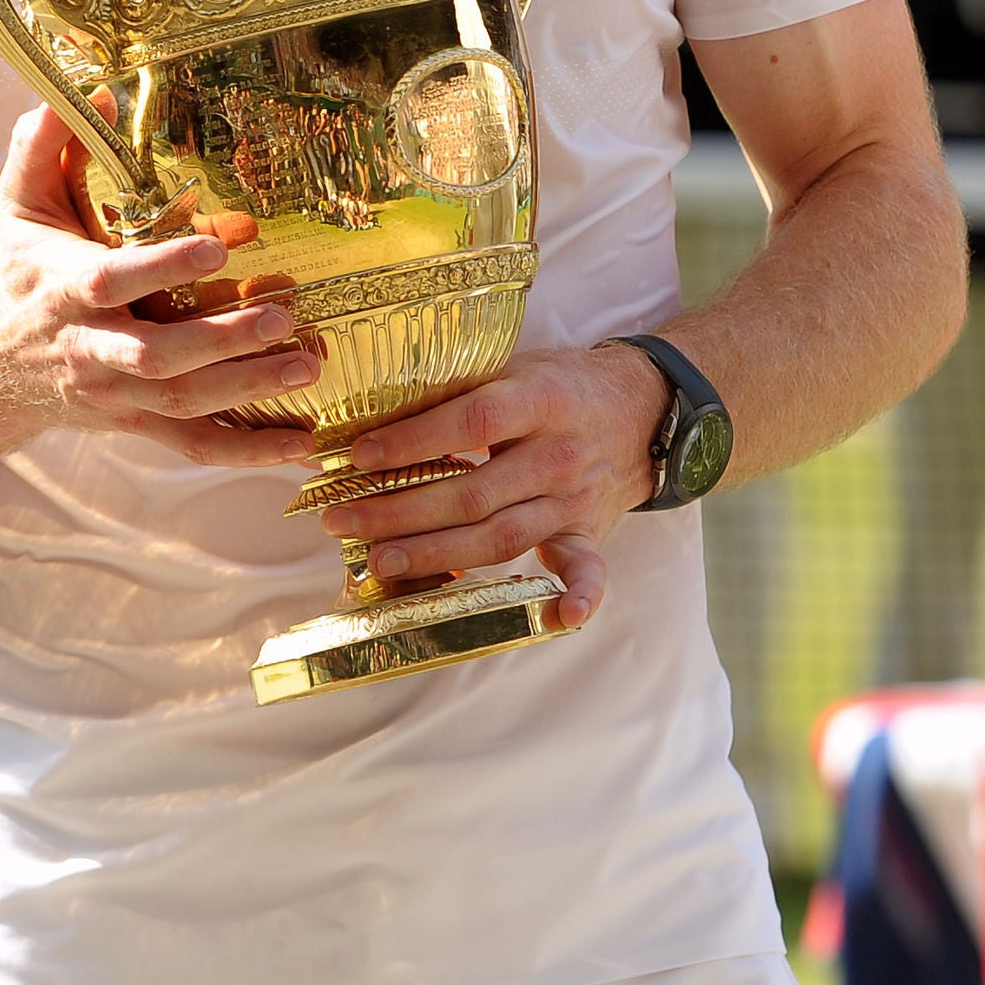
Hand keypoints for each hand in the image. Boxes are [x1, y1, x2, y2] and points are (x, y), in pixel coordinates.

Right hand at [0, 106, 319, 465]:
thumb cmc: (21, 272)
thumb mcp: (21, 205)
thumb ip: (47, 146)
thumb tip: (90, 91)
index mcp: (65, 290)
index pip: (115, 282)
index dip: (164, 267)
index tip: (221, 246)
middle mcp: (90, 349)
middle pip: (156, 356)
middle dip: (221, 341)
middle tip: (285, 318)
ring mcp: (115, 394)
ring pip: (182, 403)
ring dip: (248, 389)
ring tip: (309, 366)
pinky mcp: (136, 423)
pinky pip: (194, 445)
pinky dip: (248, 451)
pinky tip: (303, 443)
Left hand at [314, 344, 671, 627]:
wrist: (643, 406)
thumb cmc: (560, 385)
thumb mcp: (514, 367)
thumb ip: (458, 389)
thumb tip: (370, 414)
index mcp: (542, 399)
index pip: (472, 420)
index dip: (414, 441)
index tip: (360, 457)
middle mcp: (560, 453)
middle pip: (474, 492)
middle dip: (400, 512)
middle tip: (341, 520)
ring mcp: (576, 497)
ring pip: (502, 536)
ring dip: (438, 554)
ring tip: (379, 560)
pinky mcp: (589, 530)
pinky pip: (589, 568)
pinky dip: (584, 595)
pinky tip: (564, 617)